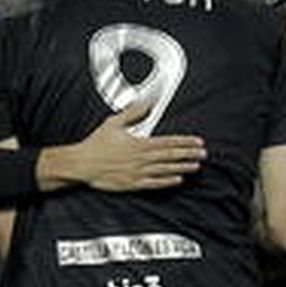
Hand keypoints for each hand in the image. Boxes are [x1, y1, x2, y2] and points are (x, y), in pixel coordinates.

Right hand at [47, 99, 204, 191]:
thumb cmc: (96, 145)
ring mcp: (138, 173)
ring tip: (196, 166)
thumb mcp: (114, 123)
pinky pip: (154, 184)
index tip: (197, 142)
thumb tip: (147, 102)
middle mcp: (141, 159)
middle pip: (171, 156)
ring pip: (166, 170)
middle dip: (189, 154)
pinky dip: (167, 182)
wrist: (82, 164)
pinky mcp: (132, 184)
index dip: (185, 142)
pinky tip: (177, 180)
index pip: (168, 142)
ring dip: (182, 168)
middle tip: (203, 154)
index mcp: (139, 144)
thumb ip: (133, 112)